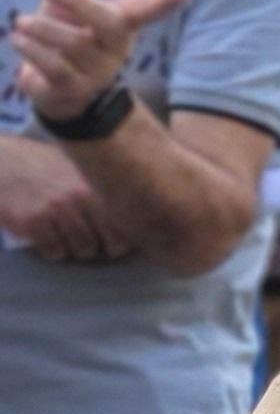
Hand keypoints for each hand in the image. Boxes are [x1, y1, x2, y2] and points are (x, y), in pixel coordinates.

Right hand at [0, 145, 129, 262]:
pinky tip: (48, 241)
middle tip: (92, 243)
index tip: (117, 240)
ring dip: (77, 250)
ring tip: (67, 240)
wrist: (5, 161)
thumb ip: (104, 189)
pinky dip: (54, 252)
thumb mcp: (81, 169)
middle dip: (104, 247)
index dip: (126, 236)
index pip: (128, 223)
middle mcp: (81, 197)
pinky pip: (55, 251)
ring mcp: (57, 210)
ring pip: (84, 249)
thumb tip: (134, 217)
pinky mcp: (33, 221)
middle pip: (112, 242)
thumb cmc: (46, 167)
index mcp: (98, 185)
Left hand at [10, 0, 186, 124]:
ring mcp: (97, 73)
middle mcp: (116, 50)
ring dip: (42, 27)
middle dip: (77, 0)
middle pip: (109, 22)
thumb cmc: (67, 36)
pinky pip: (56, 67)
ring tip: (22, 22)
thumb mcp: (68, 6)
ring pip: (75, 44)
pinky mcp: (73, 91)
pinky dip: (33, 49)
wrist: (56, 90)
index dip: (163, 3)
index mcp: (120, 26)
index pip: (145, 12)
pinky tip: (19, 39)